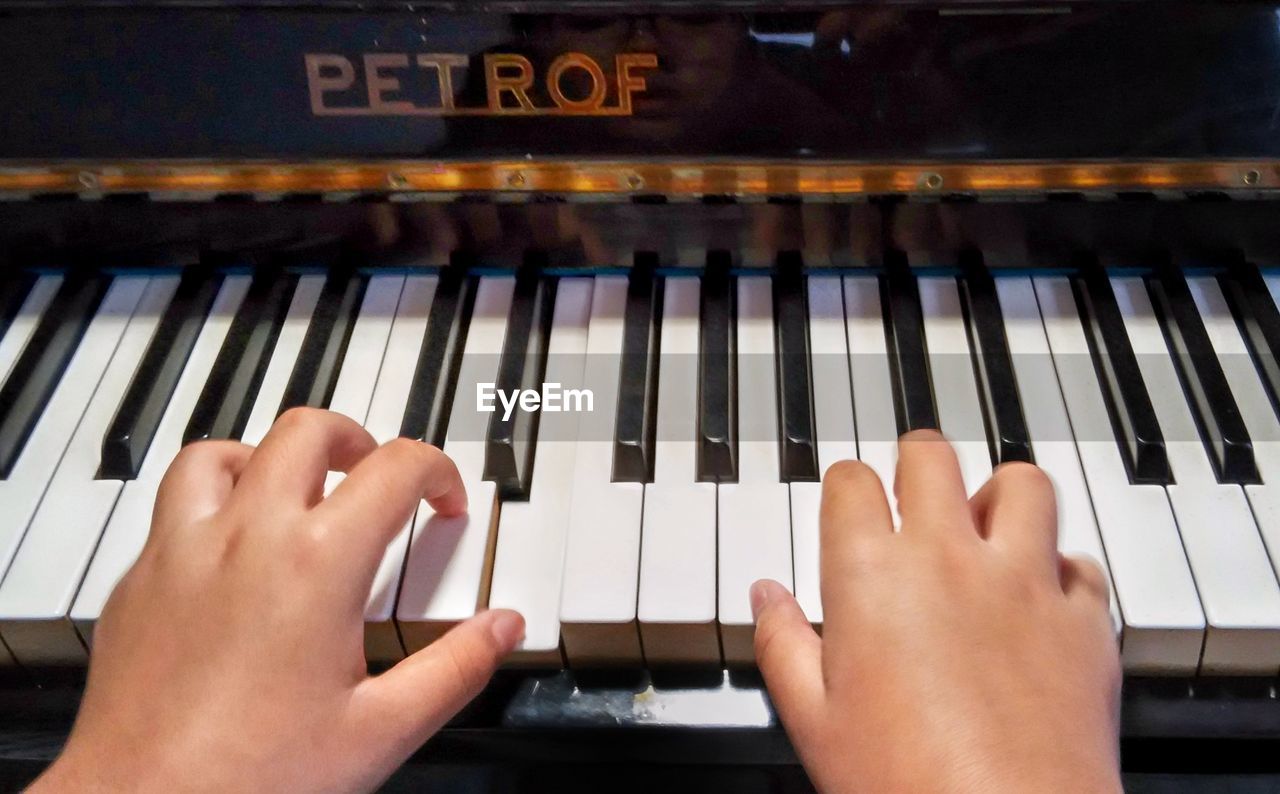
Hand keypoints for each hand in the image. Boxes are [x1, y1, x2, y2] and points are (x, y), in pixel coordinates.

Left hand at [33, 408, 523, 792]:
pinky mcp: (137, 582)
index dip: (436, 473)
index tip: (444, 501)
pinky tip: (229, 550)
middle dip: (357, 439)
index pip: (395, 468)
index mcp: (316, 563)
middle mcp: (245, 538)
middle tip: (377, 472)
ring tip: (296, 489)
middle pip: (306, 431)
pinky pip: (171, 507)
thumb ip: (455, 668)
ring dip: (269, 457)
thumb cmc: (251, 778)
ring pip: (221, 453)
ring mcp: (179, 553)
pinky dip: (211, 504)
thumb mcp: (382, 730)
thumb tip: (502, 627)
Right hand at [753, 430, 1120, 793]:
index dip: (845, 489)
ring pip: (1024, 484)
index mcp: (873, 575)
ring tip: (985, 524)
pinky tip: (1040, 596)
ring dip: (999, 497)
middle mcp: (950, 559)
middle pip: (932, 456)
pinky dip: (1058, 569)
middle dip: (915, 464)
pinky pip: (1080, 563)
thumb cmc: (906, 786)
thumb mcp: (814, 722)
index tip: (849, 504)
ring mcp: (1025, 582)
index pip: (851, 482)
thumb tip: (767, 597)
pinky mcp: (1084, 620)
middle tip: (912, 489)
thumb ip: (783, 645)